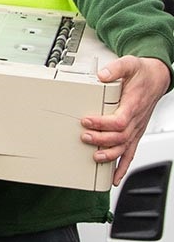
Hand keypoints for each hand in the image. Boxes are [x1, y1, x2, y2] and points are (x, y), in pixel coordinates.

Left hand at [81, 56, 170, 185]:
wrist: (157, 78)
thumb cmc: (142, 73)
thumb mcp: (129, 64)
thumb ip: (116, 69)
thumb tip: (103, 75)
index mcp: (133, 105)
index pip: (119, 120)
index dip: (102, 124)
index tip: (86, 121)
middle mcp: (136, 120)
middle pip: (120, 136)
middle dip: (101, 139)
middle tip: (84, 137)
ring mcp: (137, 128)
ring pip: (125, 147)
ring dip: (110, 155)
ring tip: (95, 157)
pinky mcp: (136, 132)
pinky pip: (131, 152)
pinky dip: (123, 166)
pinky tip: (115, 177)